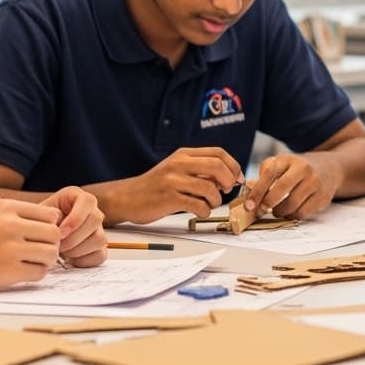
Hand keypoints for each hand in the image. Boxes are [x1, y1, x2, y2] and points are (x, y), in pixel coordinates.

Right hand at [0, 200, 62, 291]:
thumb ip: (18, 216)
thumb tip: (54, 220)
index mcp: (6, 208)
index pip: (50, 215)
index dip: (49, 228)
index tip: (40, 238)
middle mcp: (10, 224)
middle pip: (55, 234)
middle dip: (50, 245)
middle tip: (38, 253)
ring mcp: (10, 248)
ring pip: (51, 254)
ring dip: (44, 261)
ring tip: (29, 263)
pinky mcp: (7, 270)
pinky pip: (39, 273)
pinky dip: (34, 274)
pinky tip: (20, 273)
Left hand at [41, 186, 106, 266]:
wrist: (38, 237)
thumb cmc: (38, 224)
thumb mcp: (38, 214)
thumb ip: (48, 216)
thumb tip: (58, 227)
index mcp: (78, 197)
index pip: (88, 202)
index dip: (75, 218)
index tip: (59, 232)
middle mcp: (92, 211)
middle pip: (95, 221)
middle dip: (73, 238)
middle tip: (57, 246)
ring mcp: (98, 230)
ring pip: (99, 239)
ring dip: (77, 250)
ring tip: (62, 252)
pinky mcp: (99, 248)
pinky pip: (99, 255)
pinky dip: (83, 261)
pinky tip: (70, 259)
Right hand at [111, 147, 243, 223]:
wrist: (127, 197)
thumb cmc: (156, 186)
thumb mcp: (177, 170)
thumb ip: (199, 170)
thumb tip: (228, 177)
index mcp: (183, 154)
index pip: (218, 153)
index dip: (233, 166)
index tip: (237, 179)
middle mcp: (179, 164)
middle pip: (217, 166)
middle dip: (228, 180)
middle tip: (226, 191)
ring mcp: (173, 181)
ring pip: (209, 188)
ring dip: (216, 200)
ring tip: (210, 204)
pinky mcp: (169, 198)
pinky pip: (198, 205)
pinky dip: (204, 211)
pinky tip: (200, 211)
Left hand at [241, 153, 341, 218]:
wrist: (328, 169)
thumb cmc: (297, 170)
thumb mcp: (282, 164)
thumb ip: (266, 175)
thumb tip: (251, 198)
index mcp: (288, 159)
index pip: (269, 172)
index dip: (257, 191)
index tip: (249, 205)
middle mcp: (303, 168)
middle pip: (282, 187)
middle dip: (267, 203)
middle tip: (260, 211)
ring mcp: (315, 182)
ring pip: (292, 204)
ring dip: (279, 212)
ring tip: (276, 211)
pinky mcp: (323, 196)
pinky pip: (303, 213)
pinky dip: (292, 215)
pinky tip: (290, 211)